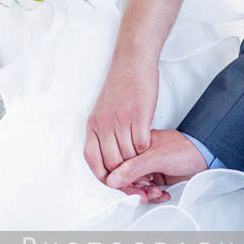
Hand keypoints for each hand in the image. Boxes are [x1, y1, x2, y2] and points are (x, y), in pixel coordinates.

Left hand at [84, 54, 158, 181]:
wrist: (132, 61)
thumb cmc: (121, 86)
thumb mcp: (104, 110)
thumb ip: (103, 132)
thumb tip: (108, 156)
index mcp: (93, 125)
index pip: (93, 161)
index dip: (105, 176)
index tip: (117, 181)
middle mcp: (103, 125)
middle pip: (113, 163)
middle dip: (126, 175)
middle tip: (138, 175)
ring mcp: (120, 120)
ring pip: (129, 156)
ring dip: (139, 163)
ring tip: (146, 163)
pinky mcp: (138, 115)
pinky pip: (142, 144)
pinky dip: (147, 149)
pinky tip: (150, 146)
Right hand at [106, 130, 208, 202]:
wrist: (206, 154)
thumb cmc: (184, 149)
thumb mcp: (156, 157)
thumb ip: (133, 168)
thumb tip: (112, 179)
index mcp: (135, 145)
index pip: (118, 167)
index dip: (122, 181)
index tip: (131, 189)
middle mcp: (140, 156)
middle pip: (127, 179)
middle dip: (136, 190)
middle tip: (146, 194)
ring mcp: (149, 167)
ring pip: (138, 186)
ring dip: (147, 193)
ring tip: (158, 192)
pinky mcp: (157, 175)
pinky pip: (149, 190)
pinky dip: (155, 195)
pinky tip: (164, 193)